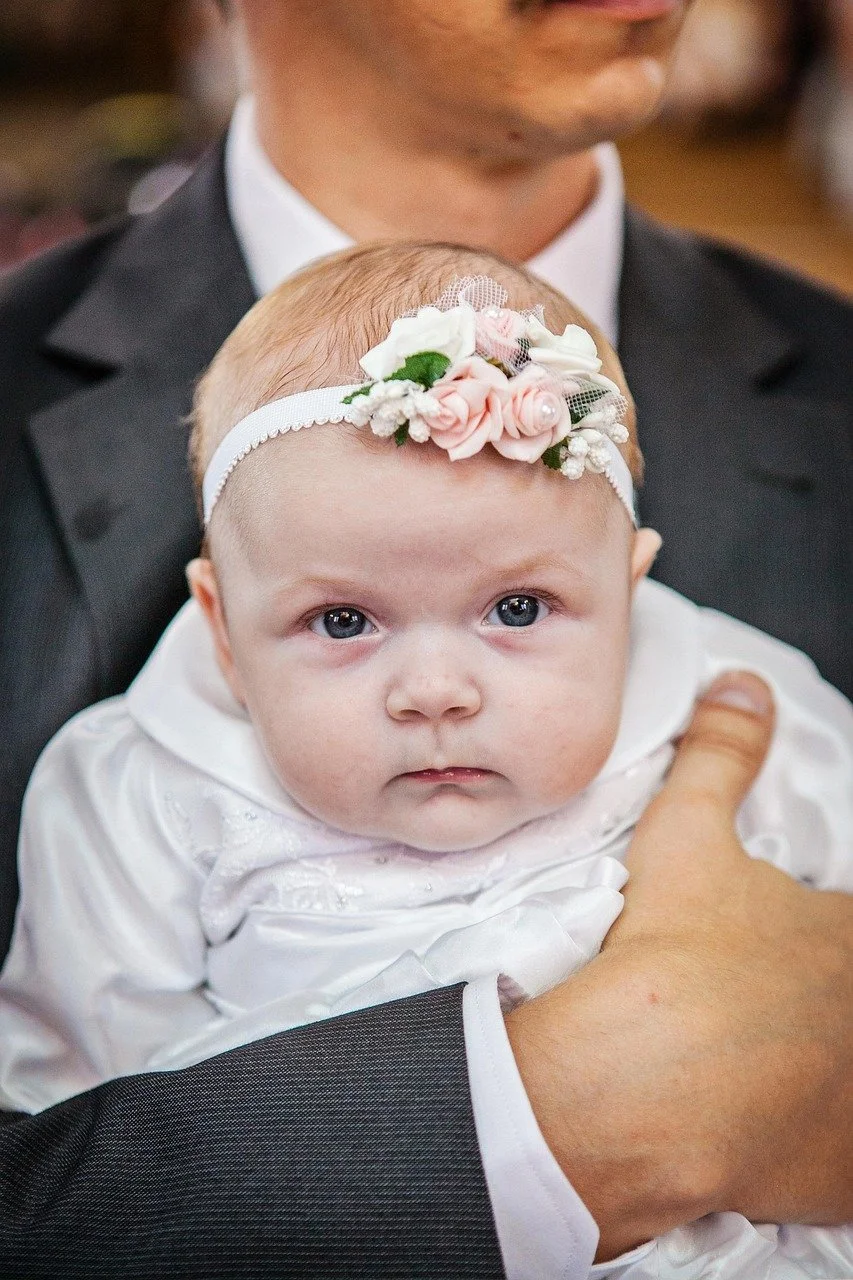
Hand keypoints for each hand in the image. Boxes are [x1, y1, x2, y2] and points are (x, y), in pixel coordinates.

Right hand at [506, 672, 852, 1260]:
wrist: (642, 1086)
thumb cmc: (672, 956)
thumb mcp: (687, 838)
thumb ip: (721, 756)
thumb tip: (741, 685)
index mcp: (849, 942)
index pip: (849, 925)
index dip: (823, 931)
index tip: (784, 941)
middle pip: (846, 999)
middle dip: (816, 995)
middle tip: (756, 1000)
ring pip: (846, 1078)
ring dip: (819, 1067)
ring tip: (760, 1063)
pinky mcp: (838, 1182)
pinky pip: (837, 1163)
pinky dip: (809, 1145)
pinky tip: (766, 1132)